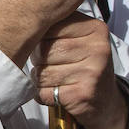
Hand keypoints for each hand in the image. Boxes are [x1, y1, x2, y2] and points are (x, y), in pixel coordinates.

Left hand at [33, 14, 128, 128]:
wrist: (105, 102)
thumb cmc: (83, 67)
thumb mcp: (80, 40)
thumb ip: (57, 26)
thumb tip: (22, 27)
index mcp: (95, 28)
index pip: (49, 27)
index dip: (40, 40)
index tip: (51, 47)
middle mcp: (97, 48)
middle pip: (44, 50)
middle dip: (39, 61)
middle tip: (54, 67)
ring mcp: (92, 72)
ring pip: (41, 72)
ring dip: (41, 80)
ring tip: (56, 80)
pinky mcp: (82, 94)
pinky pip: (44, 92)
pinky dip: (44, 95)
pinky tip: (57, 93)